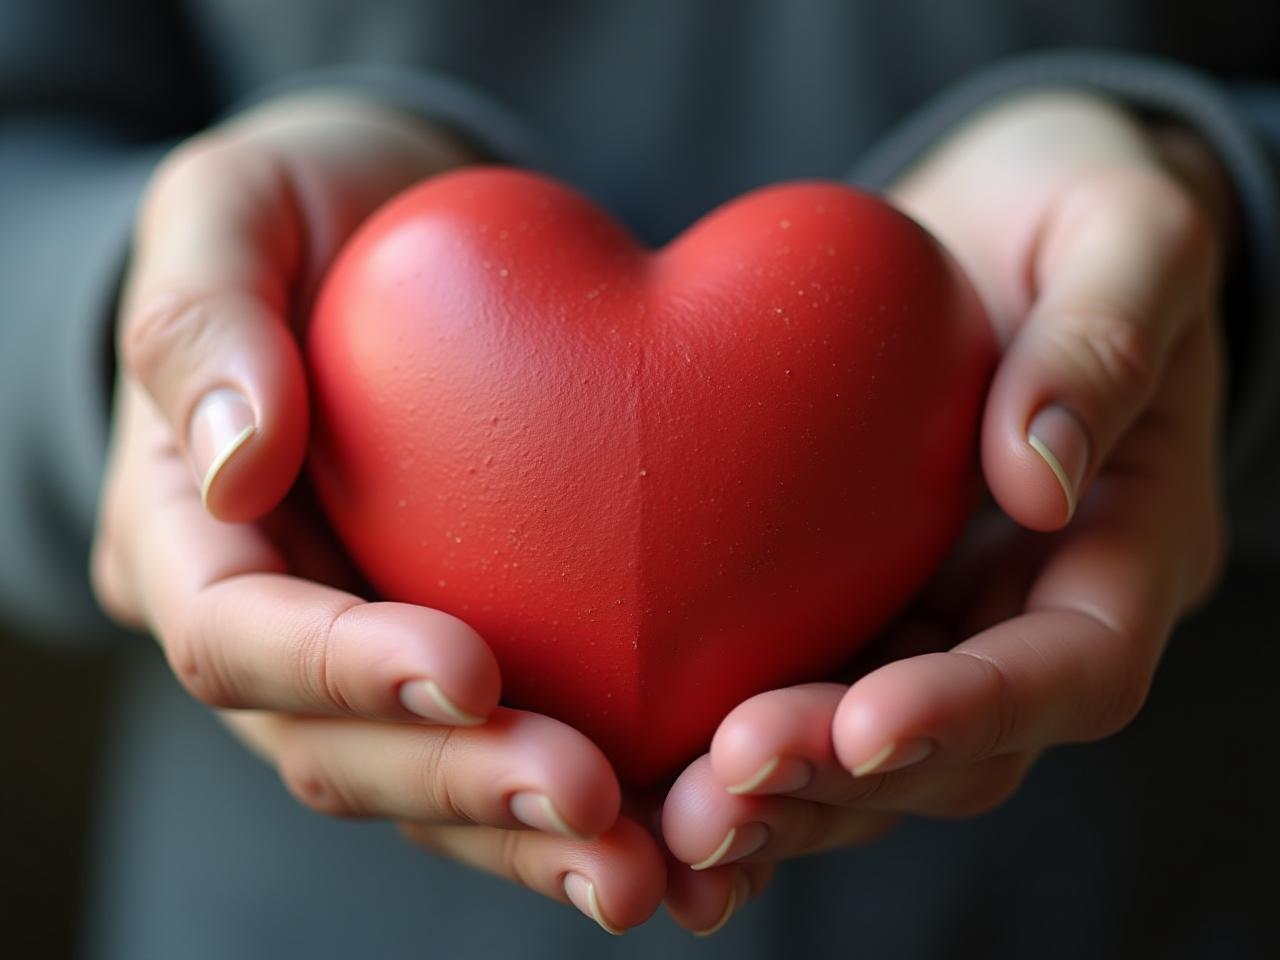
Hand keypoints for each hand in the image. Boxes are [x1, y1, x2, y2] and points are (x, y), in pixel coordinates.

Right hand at [91, 95, 665, 932]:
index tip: (474, 668)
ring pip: (436, 778)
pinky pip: (519, 740)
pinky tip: (684, 827)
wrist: (392, 223)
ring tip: (653, 867)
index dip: (346, 669)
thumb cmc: (305, 206)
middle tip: (594, 812)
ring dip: (536, 836)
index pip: (240, 636)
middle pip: (343, 749)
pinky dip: (587, 797)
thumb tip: (236, 459)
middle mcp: (277, 624)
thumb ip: (205, 321)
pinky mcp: (473, 644)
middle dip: (466, 786)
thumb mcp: (232, 212)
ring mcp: (371, 650)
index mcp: (191, 535)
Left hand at [659, 91, 1228, 932]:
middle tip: (722, 790)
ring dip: (773, 798)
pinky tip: (640, 782)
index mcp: (1122, 543)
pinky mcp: (850, 603)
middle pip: (955, 749)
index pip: (1071, 667)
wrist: (986, 223)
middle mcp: (1025, 608)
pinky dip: (723, 750)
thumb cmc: (1071, 209)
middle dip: (842, 781)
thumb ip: (1105, 336)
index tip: (864, 720)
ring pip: (863, 756)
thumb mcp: (1121, 229)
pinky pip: (794, 695)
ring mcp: (934, 617)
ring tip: (669, 820)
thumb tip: (1039, 472)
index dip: (974, 709)